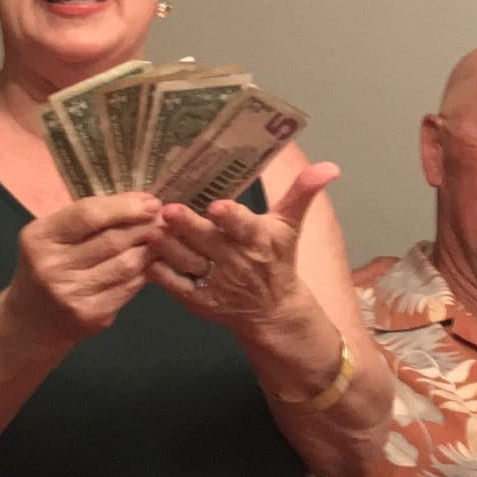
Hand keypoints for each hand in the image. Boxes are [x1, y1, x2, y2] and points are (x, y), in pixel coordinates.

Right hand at [2, 193, 163, 344]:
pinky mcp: (90, 315)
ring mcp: (71, 294)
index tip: (150, 201)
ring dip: (150, 249)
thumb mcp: (52, 237)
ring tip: (163, 238)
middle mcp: (51, 267)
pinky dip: (144, 272)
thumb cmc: (47, 268)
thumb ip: (87, 220)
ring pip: (126, 264)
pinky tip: (151, 263)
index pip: (87, 214)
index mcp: (39, 238)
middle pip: (111, 239)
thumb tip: (142, 203)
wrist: (32, 322)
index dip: (124, 206)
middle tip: (166, 218)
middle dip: (145, 226)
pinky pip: (128, 287)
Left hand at [148, 160, 336, 326]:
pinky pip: (177, 287)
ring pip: (188, 263)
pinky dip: (160, 274)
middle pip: (209, 242)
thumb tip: (331, 166)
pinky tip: (146, 255)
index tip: (218, 207)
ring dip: (169, 248)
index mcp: (259, 240)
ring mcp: (217, 284)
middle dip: (188, 226)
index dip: (232, 218)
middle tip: (168, 210)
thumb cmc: (278, 259)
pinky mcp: (200, 302)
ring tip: (152, 231)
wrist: (273, 311)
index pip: (245, 228)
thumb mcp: (291, 226)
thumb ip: (303, 193)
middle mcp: (237, 262)